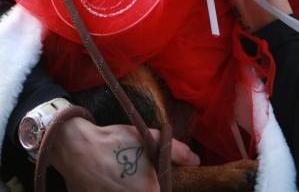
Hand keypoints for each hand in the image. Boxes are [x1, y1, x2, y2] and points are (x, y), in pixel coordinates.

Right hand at [49, 118, 199, 191]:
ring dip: (133, 189)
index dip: (164, 187)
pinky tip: (114, 182)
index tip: (156, 180)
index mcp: (151, 189)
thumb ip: (175, 151)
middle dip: (149, 187)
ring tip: (124, 177)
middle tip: (138, 175)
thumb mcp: (148, 138)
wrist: (77, 149)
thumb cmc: (116, 142)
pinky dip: (118, 191)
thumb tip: (196, 161)